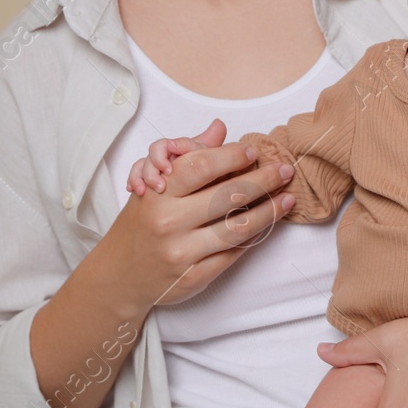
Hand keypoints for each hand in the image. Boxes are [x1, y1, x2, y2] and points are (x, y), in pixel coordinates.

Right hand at [104, 118, 297, 311]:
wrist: (119, 274)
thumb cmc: (143, 222)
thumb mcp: (157, 186)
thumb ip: (190, 156)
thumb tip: (220, 129)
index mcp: (158, 194)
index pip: (200, 166)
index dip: (232, 156)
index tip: (254, 151)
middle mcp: (168, 222)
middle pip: (228, 195)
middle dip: (264, 180)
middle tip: (285, 170)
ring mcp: (181, 253)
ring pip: (238, 228)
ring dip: (270, 211)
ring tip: (287, 198)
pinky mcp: (193, 278)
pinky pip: (233, 255)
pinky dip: (254, 238)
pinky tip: (268, 224)